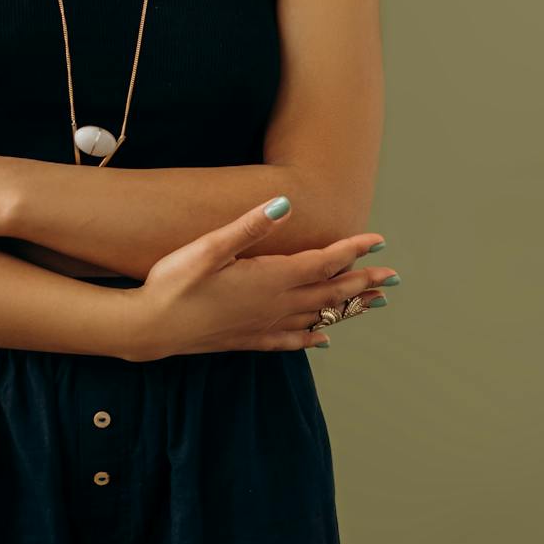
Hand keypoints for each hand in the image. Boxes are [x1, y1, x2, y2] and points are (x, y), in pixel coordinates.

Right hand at [122, 197, 395, 360]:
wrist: (150, 327)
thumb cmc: (175, 282)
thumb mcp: (209, 247)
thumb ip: (249, 227)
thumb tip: (286, 203)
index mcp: (270, 278)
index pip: (324, 261)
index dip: (353, 249)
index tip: (379, 240)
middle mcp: (275, 304)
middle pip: (330, 291)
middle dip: (363, 282)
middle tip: (394, 278)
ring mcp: (264, 325)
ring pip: (318, 315)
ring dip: (347, 307)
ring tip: (373, 303)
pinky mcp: (249, 340)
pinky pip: (293, 339)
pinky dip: (313, 335)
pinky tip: (324, 337)